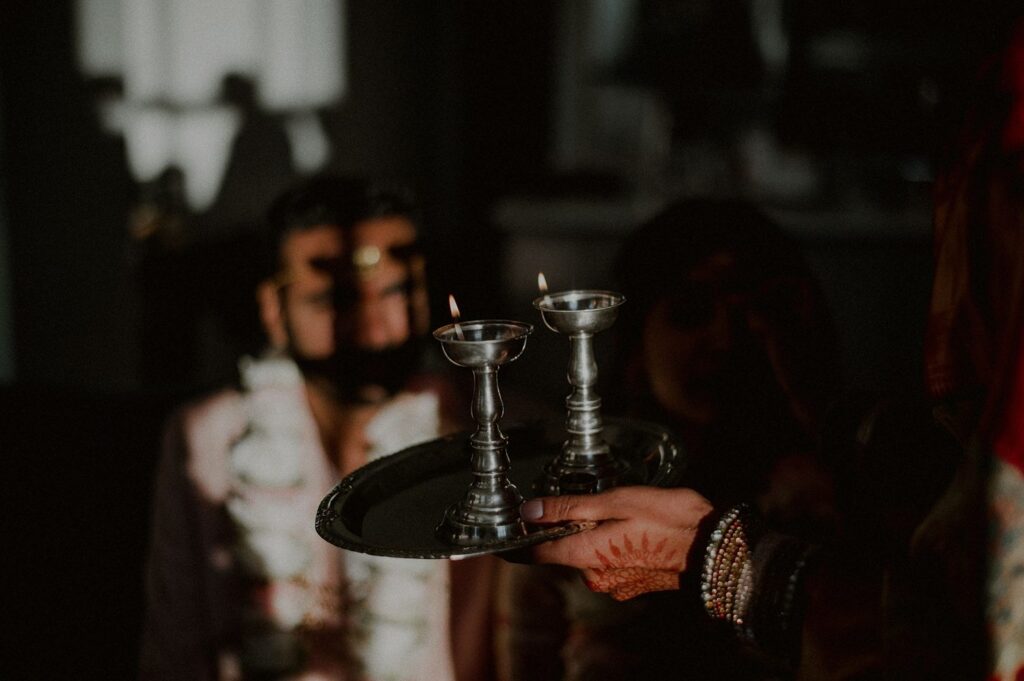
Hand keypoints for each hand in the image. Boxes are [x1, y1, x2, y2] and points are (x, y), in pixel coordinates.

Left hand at [522, 486, 713, 600]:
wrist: (712, 546)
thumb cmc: (666, 518)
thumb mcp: (615, 501)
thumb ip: (570, 508)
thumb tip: (530, 511)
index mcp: (587, 555)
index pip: (537, 553)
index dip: (523, 537)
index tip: (519, 523)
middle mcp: (596, 577)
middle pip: (566, 550)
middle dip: (571, 527)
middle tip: (593, 502)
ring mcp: (615, 584)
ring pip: (590, 554)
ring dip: (595, 535)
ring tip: (621, 513)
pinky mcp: (632, 586)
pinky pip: (610, 562)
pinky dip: (614, 545)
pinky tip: (634, 529)